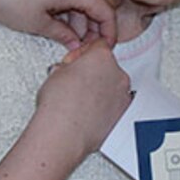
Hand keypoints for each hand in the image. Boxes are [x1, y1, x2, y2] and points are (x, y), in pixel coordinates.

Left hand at [0, 0, 115, 45]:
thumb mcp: (38, 24)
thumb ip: (62, 34)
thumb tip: (74, 43)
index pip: (105, 12)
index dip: (109, 33)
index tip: (106, 48)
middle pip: (95, 5)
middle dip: (93, 29)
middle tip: (84, 49)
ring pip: (81, 0)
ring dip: (78, 21)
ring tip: (68, 41)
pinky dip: (67, 10)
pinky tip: (57, 26)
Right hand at [34, 41, 130, 160]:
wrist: (64, 134)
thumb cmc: (58, 106)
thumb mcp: (56, 73)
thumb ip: (69, 65)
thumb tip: (68, 69)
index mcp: (101, 57)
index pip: (97, 44)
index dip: (83, 53)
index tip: (76, 62)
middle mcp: (117, 73)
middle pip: (107, 65)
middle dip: (93, 72)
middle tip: (74, 83)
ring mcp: (123, 93)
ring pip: (112, 84)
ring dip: (100, 89)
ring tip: (80, 101)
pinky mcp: (124, 112)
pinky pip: (115, 102)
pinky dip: (106, 105)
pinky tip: (89, 111)